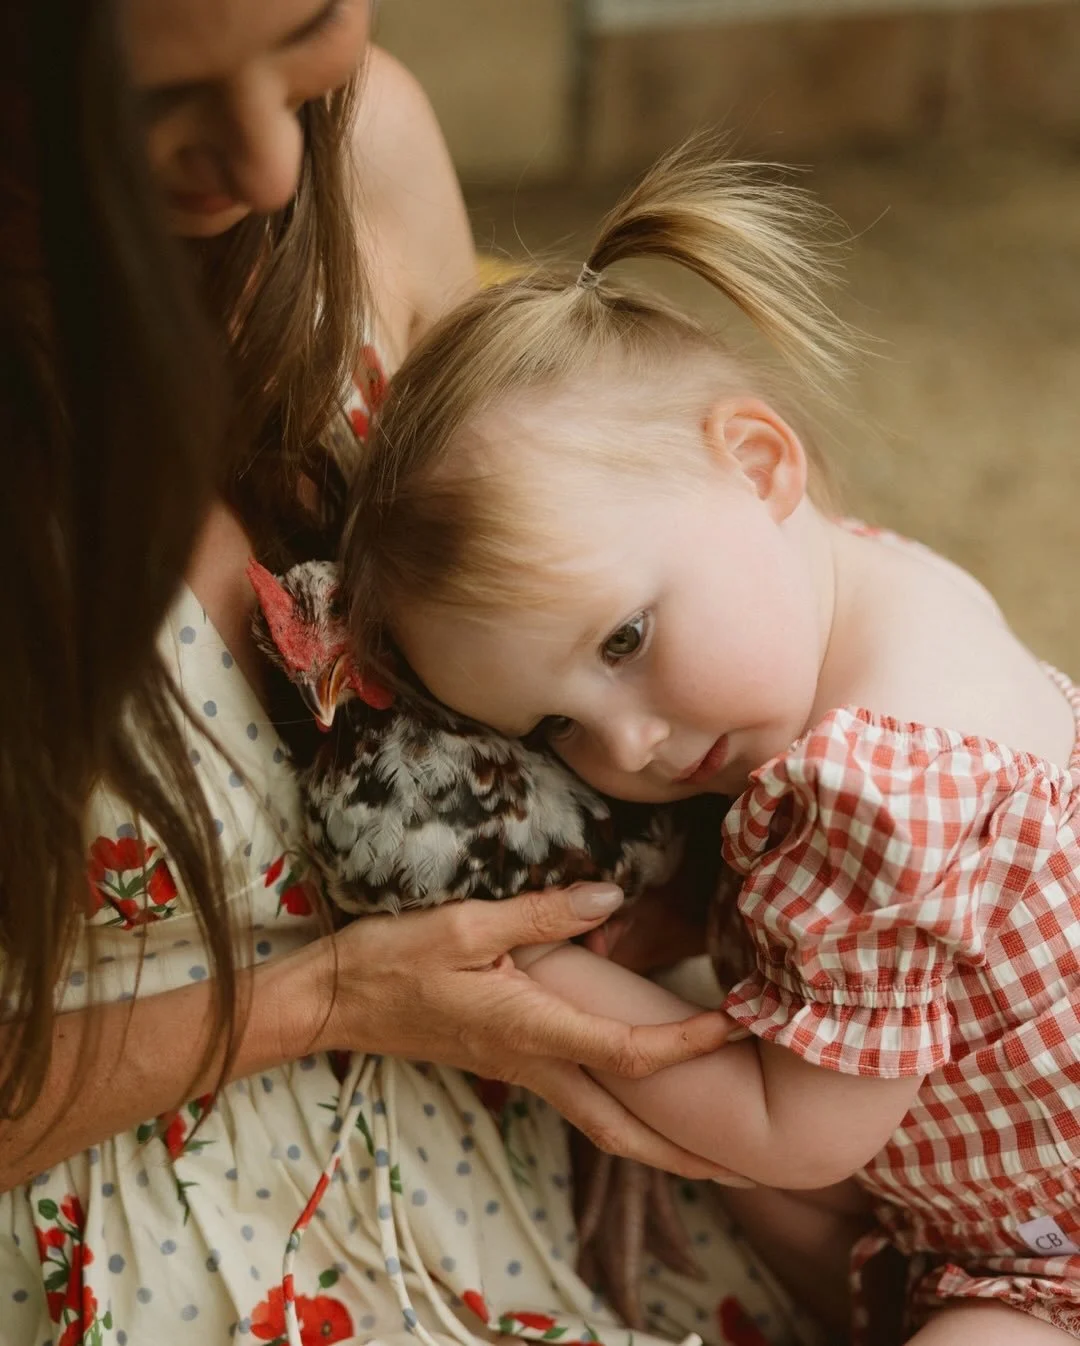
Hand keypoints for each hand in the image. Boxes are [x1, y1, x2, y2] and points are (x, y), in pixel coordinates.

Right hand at [294, 884, 741, 1178]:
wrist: (334, 1000)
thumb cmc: (393, 959)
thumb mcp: (465, 924)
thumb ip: (542, 915)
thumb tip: (611, 899)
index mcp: (530, 1030)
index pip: (627, 1054)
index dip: (688, 1045)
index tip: (735, 1025)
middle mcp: (532, 1064)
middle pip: (622, 1128)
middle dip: (685, 1150)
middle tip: (746, 1161)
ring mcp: (518, 1071)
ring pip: (601, 1124)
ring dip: (657, 1142)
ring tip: (708, 1148)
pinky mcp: (507, 1063)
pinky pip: (577, 1101)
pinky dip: (621, 1113)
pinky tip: (637, 1100)